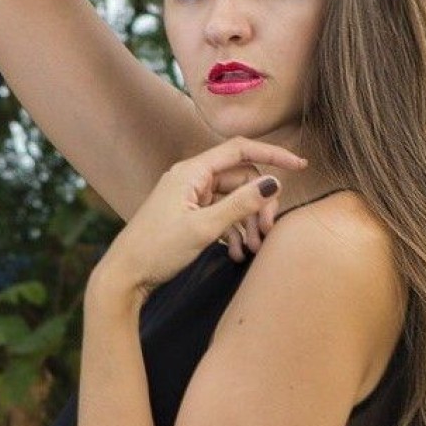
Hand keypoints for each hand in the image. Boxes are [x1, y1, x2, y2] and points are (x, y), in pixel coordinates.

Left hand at [89, 137, 307, 300]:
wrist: (125, 276)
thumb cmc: (157, 249)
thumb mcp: (204, 228)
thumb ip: (240, 204)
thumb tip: (274, 182)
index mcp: (192, 172)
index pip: (240, 150)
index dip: (273, 154)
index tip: (300, 165)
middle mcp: (192, 178)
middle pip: (241, 180)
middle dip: (259, 205)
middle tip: (267, 232)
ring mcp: (190, 197)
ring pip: (234, 200)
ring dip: (248, 223)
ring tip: (252, 249)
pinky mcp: (189, 214)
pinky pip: (221, 215)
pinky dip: (233, 231)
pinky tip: (237, 254)